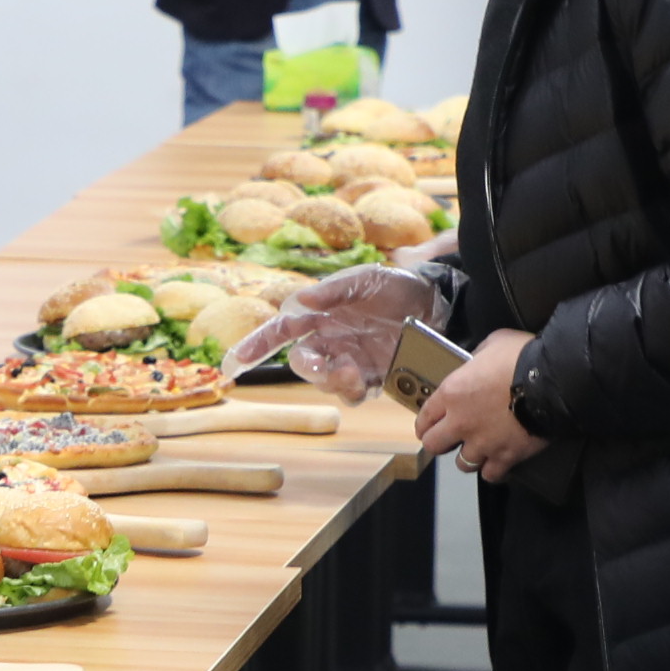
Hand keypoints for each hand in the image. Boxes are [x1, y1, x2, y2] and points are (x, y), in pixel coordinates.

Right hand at [223, 265, 438, 400]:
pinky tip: (365, 379)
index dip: (254, 346)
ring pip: (326, 382)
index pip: (279, 331)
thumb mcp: (366, 278)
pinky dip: (354, 390)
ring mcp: (350, 359)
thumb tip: (302, 298)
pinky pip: (353, 392)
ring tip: (352, 373)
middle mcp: (330, 340)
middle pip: (303, 362)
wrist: (436, 301)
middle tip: (326, 366)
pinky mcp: (373, 375)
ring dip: (333, 381)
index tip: (233, 364)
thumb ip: (333, 290)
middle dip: (309, 368)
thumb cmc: (396, 284)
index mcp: (319, 314)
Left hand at [412, 329, 541, 480]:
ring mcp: (482, 443)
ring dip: (470, 457)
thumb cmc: (520, 356)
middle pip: (434, 445)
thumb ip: (478, 358)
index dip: (425, 423)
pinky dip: (494, 470)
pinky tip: (499, 462)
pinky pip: (491, 475)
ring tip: (479, 451)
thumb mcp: (493, 343)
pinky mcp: (505, 457)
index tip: (429, 426)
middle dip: (441, 443)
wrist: (552, 380)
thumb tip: (477, 363)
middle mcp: (460, 423)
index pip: (424, 417)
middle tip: (451, 439)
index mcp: (452, 393)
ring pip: (463, 464)